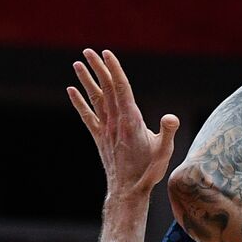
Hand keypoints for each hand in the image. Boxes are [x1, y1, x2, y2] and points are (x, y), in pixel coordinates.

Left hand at [68, 49, 179, 196]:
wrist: (128, 190)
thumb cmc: (149, 171)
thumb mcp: (164, 151)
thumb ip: (168, 132)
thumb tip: (171, 117)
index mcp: (132, 120)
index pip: (121, 88)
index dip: (114, 69)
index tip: (107, 53)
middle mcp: (115, 121)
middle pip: (106, 88)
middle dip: (98, 68)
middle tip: (89, 51)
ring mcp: (105, 129)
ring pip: (95, 99)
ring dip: (86, 80)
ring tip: (77, 64)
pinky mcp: (99, 137)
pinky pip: (87, 115)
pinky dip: (78, 102)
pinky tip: (71, 91)